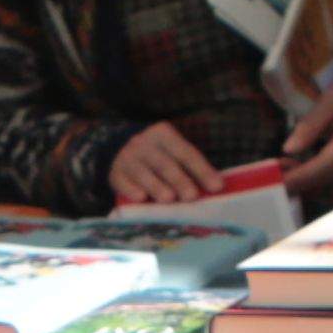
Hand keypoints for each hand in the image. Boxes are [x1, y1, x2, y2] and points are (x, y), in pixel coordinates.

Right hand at [107, 121, 221, 209]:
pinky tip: (141, 198)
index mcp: (163, 134)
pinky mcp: (115, 173)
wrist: (121, 153)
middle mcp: (143, 142)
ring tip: (168, 199)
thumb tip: (215, 189)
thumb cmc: (158, 158)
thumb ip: (191, 170)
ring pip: (143, 172)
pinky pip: (123, 181)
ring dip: (156, 186)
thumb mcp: (173, 155)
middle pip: (164, 163)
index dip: (202, 170)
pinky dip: (132, 190)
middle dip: (179, 180)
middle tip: (191, 196)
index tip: (217, 186)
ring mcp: (127, 157)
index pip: (186, 152)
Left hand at [273, 68, 332, 194]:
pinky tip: (297, 160)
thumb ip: (312, 124)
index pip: (312, 172)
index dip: (289, 181)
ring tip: (277, 166)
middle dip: (291, 181)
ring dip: (301, 175)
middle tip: (265, 175)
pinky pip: (332, 170)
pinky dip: (312, 169)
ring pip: (325, 177)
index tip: (268, 184)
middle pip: (317, 180)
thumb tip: (289, 149)